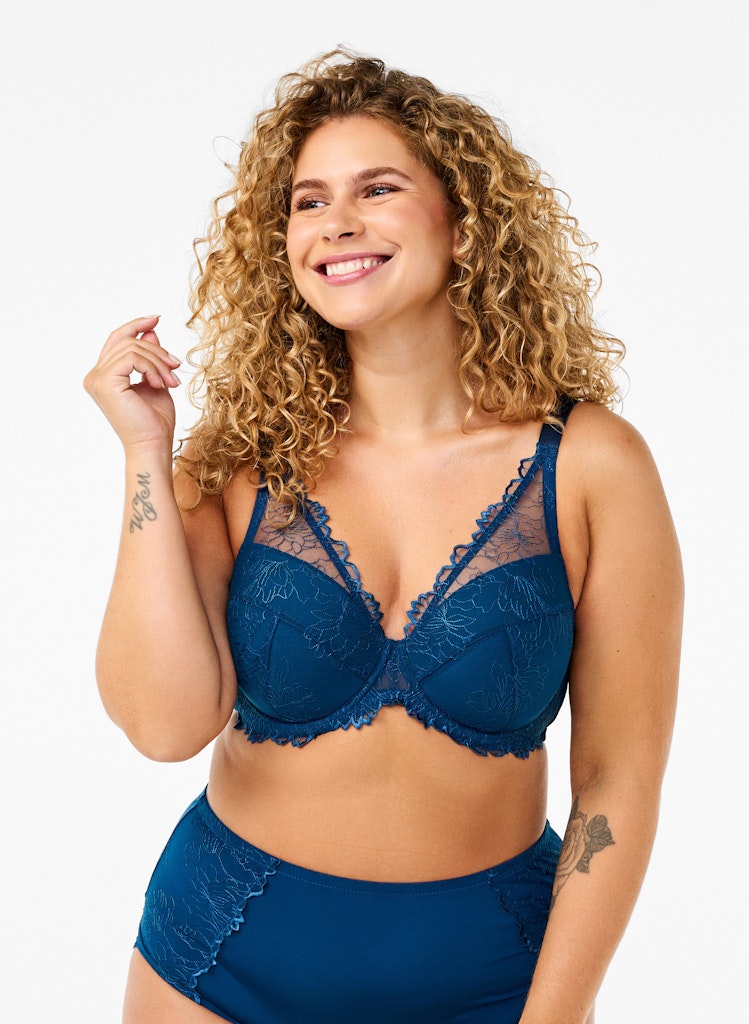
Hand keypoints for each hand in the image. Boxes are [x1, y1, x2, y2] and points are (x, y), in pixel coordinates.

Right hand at [84, 315, 182, 452]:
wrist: (153, 446)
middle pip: (126, 341)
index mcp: (103, 376)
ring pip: (132, 348)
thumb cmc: (155, 422)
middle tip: (176, 367)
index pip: (116, 340)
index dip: (135, 326)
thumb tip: (151, 330)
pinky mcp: (105, 381)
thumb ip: (150, 358)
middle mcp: (94, 375)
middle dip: (156, 351)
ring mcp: (97, 378)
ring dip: (158, 362)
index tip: (156, 318)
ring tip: (172, 381)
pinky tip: (160, 384)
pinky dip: (152, 367)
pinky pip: (132, 357)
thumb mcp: (156, 381)